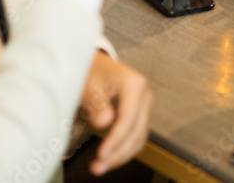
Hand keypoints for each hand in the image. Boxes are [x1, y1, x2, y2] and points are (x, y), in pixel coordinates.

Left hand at [79, 52, 152, 176]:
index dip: (116, 139)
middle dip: (118, 153)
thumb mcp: (89, 84)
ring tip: (100, 167)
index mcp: (134, 84)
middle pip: (136, 131)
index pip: (128, 119)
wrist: (97, 66)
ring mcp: (144, 105)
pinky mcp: (140, 115)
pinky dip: (125, 150)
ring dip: (121, 156)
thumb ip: (96, 103)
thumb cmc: (92, 72)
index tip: (101, 154)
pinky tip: (110, 158)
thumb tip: (103, 123)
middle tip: (98, 166)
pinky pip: (137, 137)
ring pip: (139, 138)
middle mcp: (144, 95)